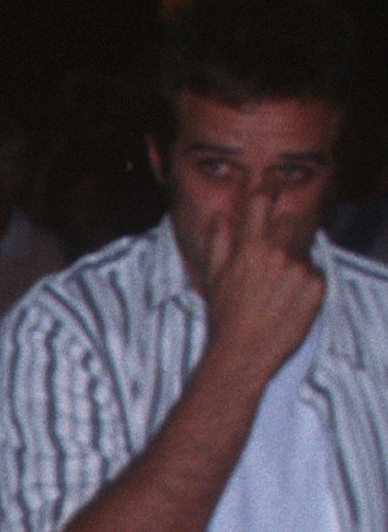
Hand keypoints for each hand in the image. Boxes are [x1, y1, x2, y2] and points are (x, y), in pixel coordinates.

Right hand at [200, 190, 323, 384]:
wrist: (245, 351)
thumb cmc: (225, 313)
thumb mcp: (214, 273)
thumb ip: (220, 239)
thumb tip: (223, 215)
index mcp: (250, 246)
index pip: (263, 203)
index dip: (268, 188)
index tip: (272, 180)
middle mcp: (278, 253)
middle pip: (290, 222)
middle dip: (282, 231)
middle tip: (271, 257)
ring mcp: (300, 269)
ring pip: (302, 250)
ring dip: (292, 260)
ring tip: (276, 288)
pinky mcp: (317, 286)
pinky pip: (314, 272)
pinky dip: (304, 280)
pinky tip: (288, 298)